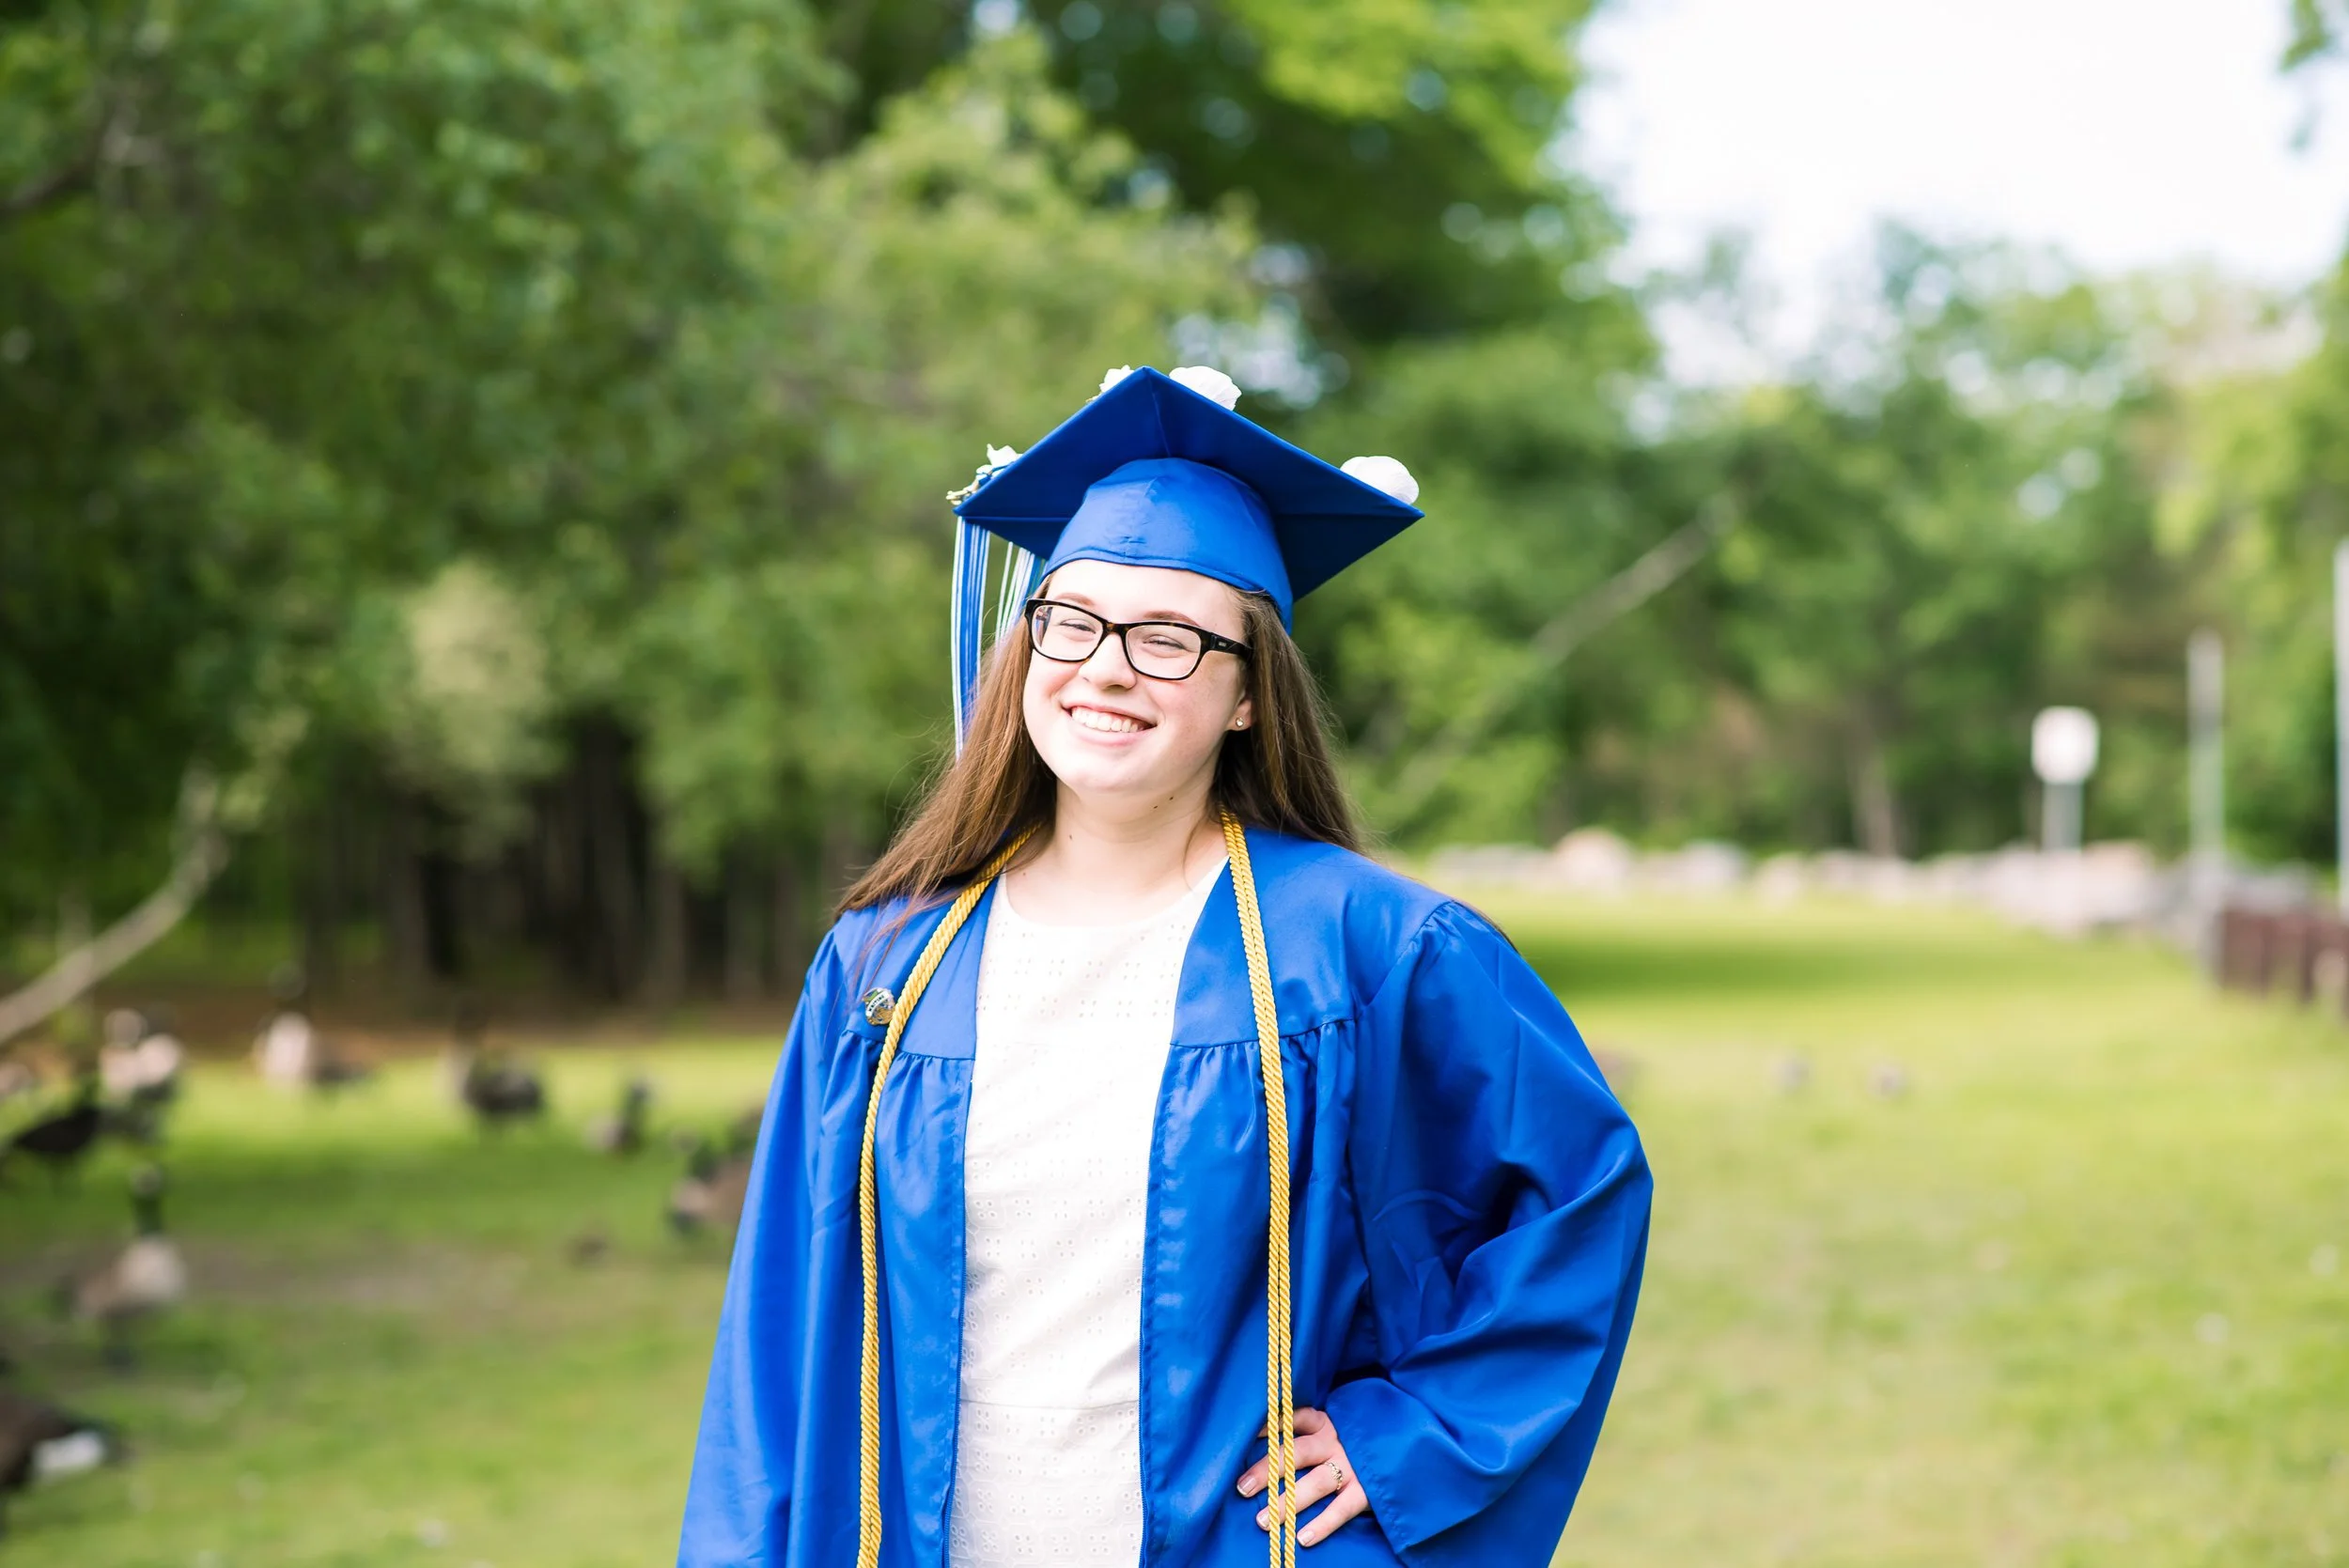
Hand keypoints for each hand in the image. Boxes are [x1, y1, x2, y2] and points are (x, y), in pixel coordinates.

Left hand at [1235, 1405, 1369, 1547]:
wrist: (1400, 1452)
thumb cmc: (1351, 1445)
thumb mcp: (1331, 1430)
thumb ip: (1304, 1435)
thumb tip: (1260, 1447)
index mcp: (1325, 1424)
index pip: (1296, 1418)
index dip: (1271, 1425)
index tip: (1247, 1435)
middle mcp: (1336, 1443)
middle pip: (1298, 1453)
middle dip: (1269, 1470)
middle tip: (1243, 1488)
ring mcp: (1352, 1467)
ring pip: (1315, 1483)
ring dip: (1288, 1502)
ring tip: (1263, 1520)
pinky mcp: (1366, 1491)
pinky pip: (1342, 1509)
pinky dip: (1322, 1524)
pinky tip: (1302, 1537)